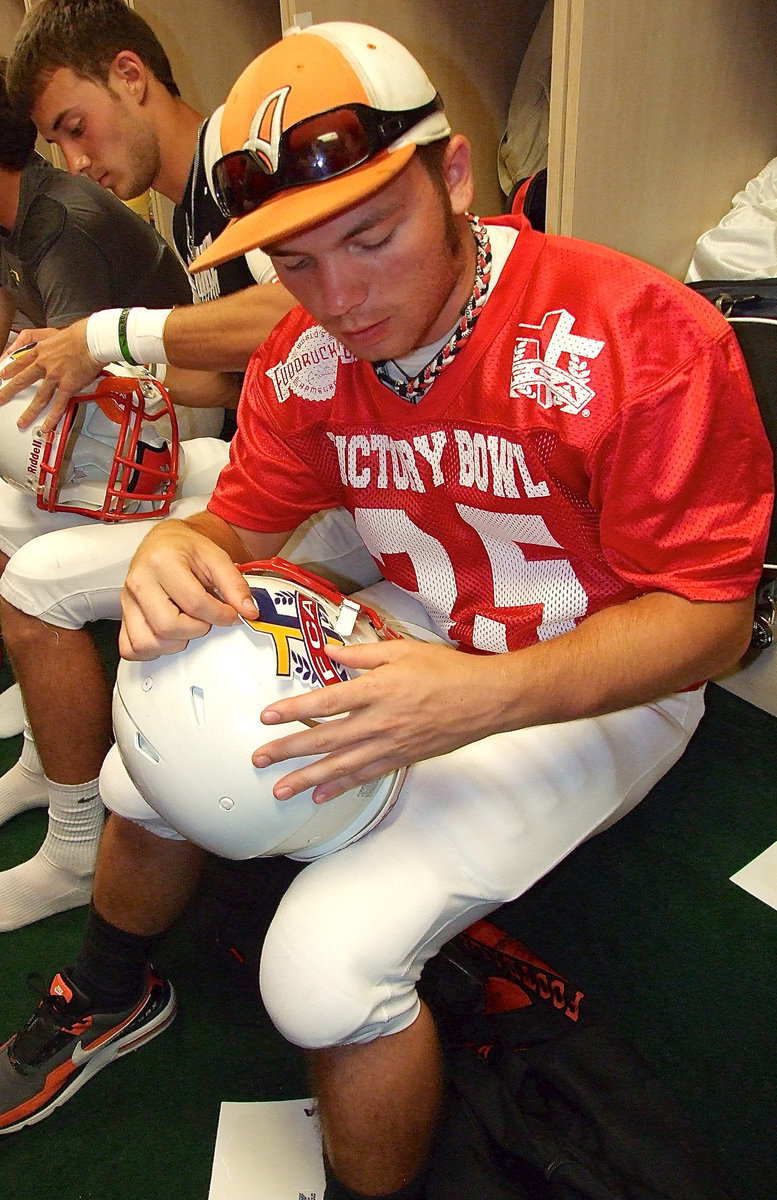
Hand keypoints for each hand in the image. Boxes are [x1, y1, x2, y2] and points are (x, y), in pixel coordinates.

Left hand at [0, 320, 100, 429]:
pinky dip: (52, 417)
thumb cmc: (80, 334)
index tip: (2, 375)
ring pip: (39, 398)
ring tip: (22, 421)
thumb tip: (45, 345)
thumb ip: (45, 340)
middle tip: (1, 399)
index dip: (9, 369)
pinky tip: (47, 425)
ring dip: (29, 412)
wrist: (92, 339)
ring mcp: (55, 376)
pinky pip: (59, 405)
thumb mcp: (54, 332)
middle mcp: (45, 364)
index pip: (20, 361)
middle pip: (22, 380)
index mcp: (41, 350)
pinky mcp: (68, 386)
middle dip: (8, 392)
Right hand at [119, 519, 258, 660]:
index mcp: (161, 562)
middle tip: (206, 619)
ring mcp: (128, 600)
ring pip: (147, 642)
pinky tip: (167, 638)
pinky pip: (130, 648)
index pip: (194, 603)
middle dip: (196, 629)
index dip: (220, 615)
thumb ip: (235, 584)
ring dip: (174, 643)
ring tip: (187, 626)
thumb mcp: (217, 557)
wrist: (165, 541)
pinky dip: (150, 651)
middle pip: (168, 626)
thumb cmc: (187, 548)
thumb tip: (248, 610)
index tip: (230, 613)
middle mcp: (139, 582)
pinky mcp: (124, 615)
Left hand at [253, 637, 506, 802]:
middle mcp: (379, 720)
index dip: (294, 710)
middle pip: (325, 738)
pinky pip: (365, 776)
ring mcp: (390, 744)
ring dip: (307, 777)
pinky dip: (341, 787)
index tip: (267, 717)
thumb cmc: (447, 671)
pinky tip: (320, 794)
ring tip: (280, 789)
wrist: (486, 700)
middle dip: (288, 749)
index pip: (326, 701)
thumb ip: (363, 652)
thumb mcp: (403, 650)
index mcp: (377, 689)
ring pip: (341, 765)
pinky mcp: (401, 758)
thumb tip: (330, 650)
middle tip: (260, 758)